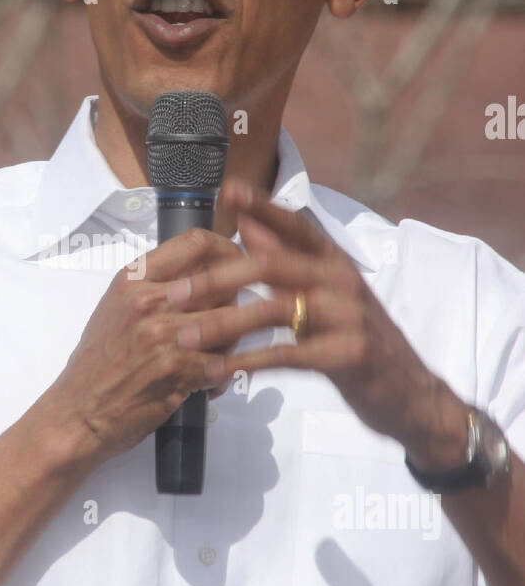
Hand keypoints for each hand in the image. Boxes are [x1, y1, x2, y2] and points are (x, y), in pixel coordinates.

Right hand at [47, 225, 306, 462]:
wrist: (76, 413)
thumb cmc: (97, 364)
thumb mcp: (116, 308)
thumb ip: (156, 286)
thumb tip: (204, 274)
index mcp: (133, 279)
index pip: (197, 243)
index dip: (230, 249)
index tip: (242, 263)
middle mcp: (148, 301)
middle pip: (222, 283)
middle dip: (241, 300)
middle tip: (249, 311)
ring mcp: (163, 336)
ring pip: (231, 322)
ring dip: (240, 339)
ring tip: (233, 350)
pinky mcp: (177, 371)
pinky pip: (225, 364)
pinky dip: (227, 374)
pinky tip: (215, 382)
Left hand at [176, 177, 468, 468]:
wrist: (410, 394)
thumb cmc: (356, 339)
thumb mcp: (326, 293)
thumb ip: (287, 258)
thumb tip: (246, 221)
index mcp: (334, 262)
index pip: (295, 226)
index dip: (262, 206)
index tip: (226, 190)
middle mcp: (342, 281)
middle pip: (273, 265)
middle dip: (218, 277)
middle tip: (175, 293)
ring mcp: (348, 317)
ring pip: (276, 310)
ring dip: (224, 324)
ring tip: (184, 339)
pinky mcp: (347, 356)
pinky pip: (289, 355)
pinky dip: (250, 362)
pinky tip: (221, 371)